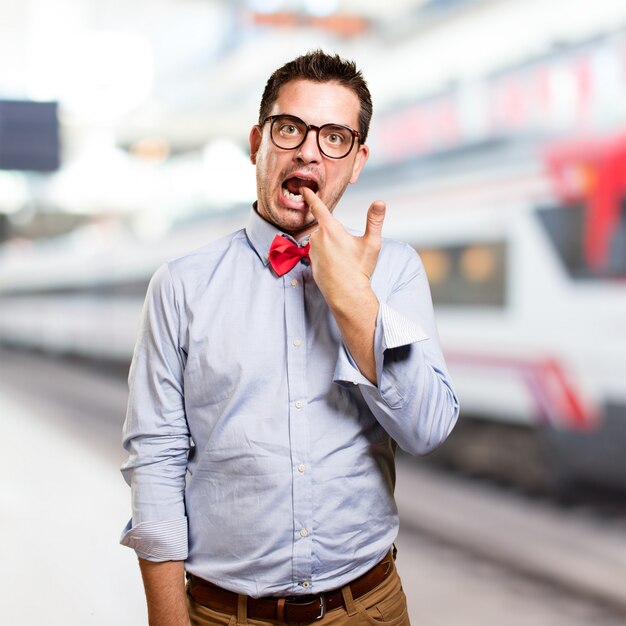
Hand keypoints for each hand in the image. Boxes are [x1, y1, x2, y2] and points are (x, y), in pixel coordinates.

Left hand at [301, 187, 385, 301]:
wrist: (346, 294)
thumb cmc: (359, 269)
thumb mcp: (372, 243)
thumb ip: (375, 220)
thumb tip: (380, 202)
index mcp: (330, 229)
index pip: (318, 207)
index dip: (311, 197)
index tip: (304, 190)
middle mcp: (317, 238)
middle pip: (324, 228)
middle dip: (334, 233)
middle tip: (348, 250)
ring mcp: (312, 252)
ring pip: (321, 241)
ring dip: (330, 245)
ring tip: (343, 260)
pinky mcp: (311, 264)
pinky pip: (319, 255)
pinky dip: (327, 257)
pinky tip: (337, 267)